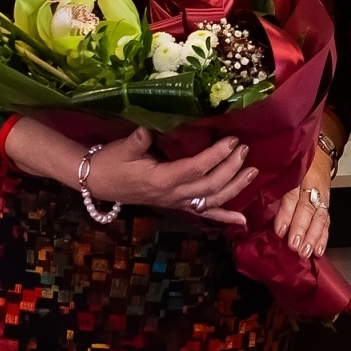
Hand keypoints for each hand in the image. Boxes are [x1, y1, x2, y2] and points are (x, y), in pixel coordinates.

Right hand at [4, 117, 255, 225]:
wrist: (97, 182)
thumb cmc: (111, 162)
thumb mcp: (122, 148)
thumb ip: (137, 140)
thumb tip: (148, 129)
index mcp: (161, 180)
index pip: (195, 168)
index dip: (216, 156)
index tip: (232, 140)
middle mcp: (172, 195)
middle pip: (209, 185)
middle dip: (230, 168)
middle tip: (244, 149)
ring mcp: (176, 202)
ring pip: (212, 200)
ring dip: (234, 188)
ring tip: (252, 172)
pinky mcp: (176, 204)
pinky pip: (204, 213)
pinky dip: (224, 217)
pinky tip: (242, 221)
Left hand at [273, 148, 333, 259]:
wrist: (317, 153)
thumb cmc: (292, 163)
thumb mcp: (280, 169)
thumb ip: (270, 187)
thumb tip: (256, 210)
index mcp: (296, 174)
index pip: (292, 194)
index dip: (287, 213)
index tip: (280, 230)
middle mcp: (311, 184)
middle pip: (308, 208)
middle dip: (302, 229)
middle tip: (295, 247)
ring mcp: (321, 194)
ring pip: (319, 216)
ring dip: (314, 237)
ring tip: (307, 252)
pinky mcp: (326, 203)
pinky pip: (326, 220)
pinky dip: (324, 237)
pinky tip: (319, 250)